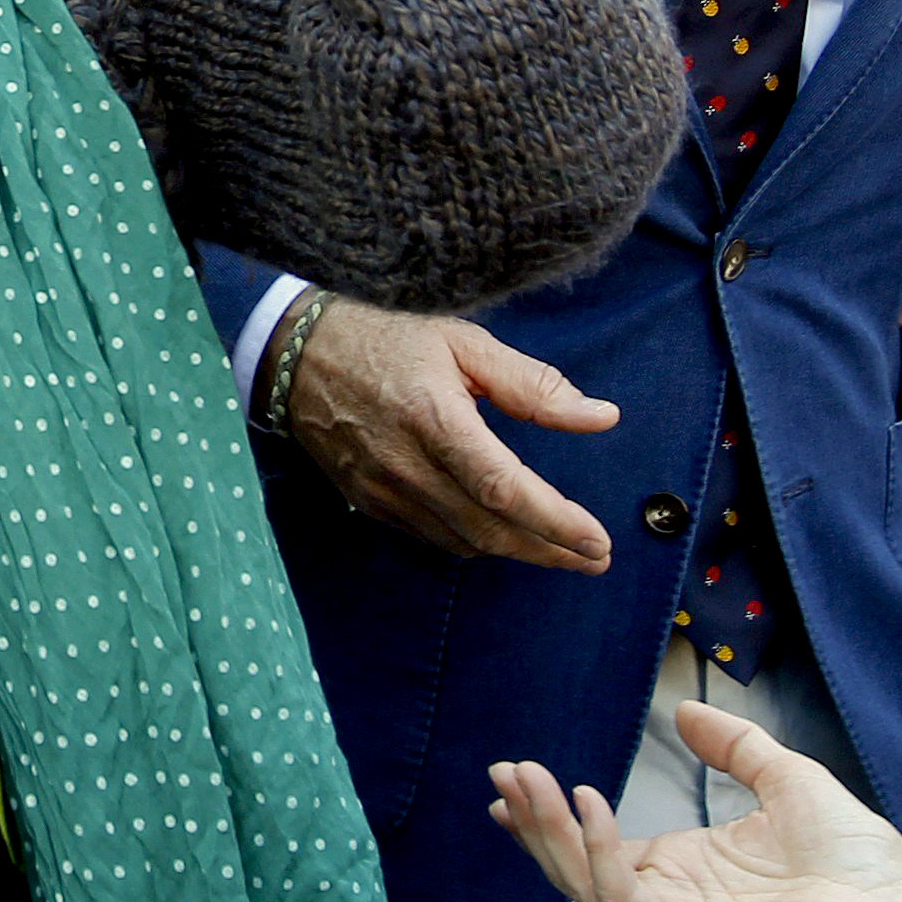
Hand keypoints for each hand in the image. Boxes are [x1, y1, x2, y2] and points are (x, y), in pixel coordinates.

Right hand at [283, 296, 618, 571]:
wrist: (299, 358)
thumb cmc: (389, 343)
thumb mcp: (465, 344)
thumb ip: (534, 385)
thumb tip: (602, 417)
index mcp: (434, 418)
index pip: (503, 487)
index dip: (555, 521)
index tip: (597, 540)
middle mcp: (407, 464)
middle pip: (490, 528)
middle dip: (550, 551)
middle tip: (596, 558)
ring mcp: (384, 491)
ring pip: (465, 542)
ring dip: (518, 552)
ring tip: (563, 552)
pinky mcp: (370, 503)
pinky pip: (435, 538)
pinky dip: (478, 543)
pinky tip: (505, 535)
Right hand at [490, 701, 901, 901]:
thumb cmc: (858, 862)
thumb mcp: (787, 779)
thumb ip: (734, 747)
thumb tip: (683, 711)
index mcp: (686, 872)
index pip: (597, 848)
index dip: (553, 815)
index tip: (516, 776)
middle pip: (579, 868)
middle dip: (536, 822)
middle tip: (504, 772)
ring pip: (589, 887)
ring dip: (552, 834)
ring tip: (531, 782)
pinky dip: (603, 854)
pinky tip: (591, 805)